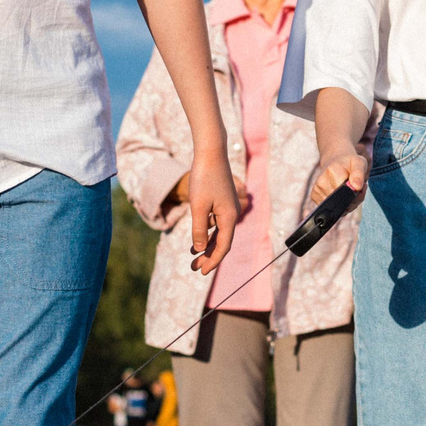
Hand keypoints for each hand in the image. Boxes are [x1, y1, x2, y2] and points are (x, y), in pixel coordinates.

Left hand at [187, 148, 238, 272]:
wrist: (211, 152)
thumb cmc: (204, 178)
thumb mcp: (198, 206)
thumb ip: (199, 229)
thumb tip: (199, 249)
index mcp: (229, 218)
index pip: (223, 247)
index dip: (212, 261)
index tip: (202, 272)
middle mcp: (231, 214)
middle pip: (221, 242)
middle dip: (208, 256)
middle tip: (195, 268)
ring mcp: (228, 207)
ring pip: (218, 233)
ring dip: (206, 246)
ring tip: (193, 257)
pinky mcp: (222, 201)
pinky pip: (216, 223)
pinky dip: (206, 232)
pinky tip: (196, 238)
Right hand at [308, 146, 367, 205]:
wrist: (335, 159)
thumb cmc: (348, 163)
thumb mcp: (359, 163)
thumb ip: (359, 175)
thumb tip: (356, 188)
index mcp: (332, 172)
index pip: (346, 194)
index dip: (356, 196)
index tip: (360, 188)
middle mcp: (321, 182)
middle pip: (341, 203)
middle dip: (353, 201)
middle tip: (356, 189)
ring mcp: (316, 190)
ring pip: (337, 208)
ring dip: (347, 204)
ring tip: (348, 191)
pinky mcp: (314, 196)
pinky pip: (331, 209)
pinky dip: (340, 207)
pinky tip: (341, 196)